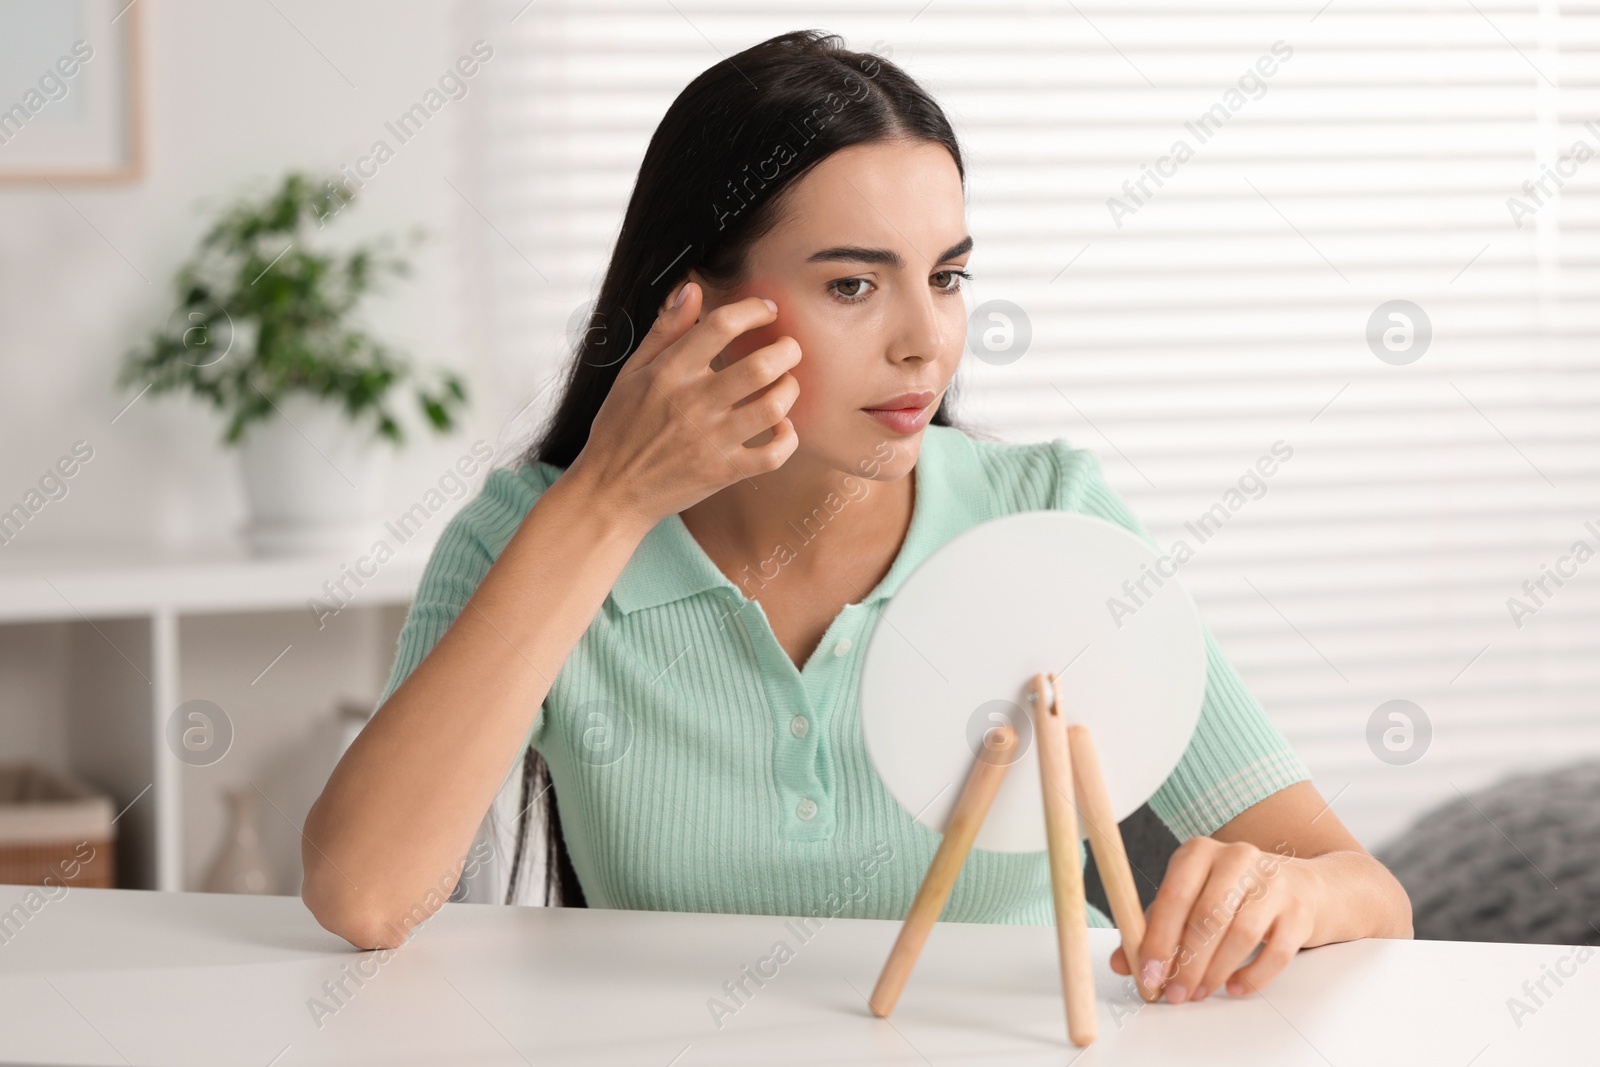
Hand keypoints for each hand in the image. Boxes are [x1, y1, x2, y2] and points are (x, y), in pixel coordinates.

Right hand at [566, 280, 801, 526]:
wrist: (610, 492)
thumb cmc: (620, 427)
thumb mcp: (631, 372)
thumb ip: (665, 330)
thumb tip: (691, 289)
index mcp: (668, 373)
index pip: (720, 326)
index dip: (752, 310)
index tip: (766, 310)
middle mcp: (692, 404)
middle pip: (759, 366)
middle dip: (786, 350)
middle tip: (788, 349)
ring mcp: (710, 441)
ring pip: (772, 408)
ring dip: (789, 390)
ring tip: (786, 383)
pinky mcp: (723, 473)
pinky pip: (773, 455)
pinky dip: (787, 439)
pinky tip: (782, 427)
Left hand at [1108, 837, 1317, 1002]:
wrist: (1302, 886)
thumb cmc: (1233, 894)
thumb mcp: (1190, 899)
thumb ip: (1155, 928)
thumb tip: (1121, 963)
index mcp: (1200, 852)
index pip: (1174, 895)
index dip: (1158, 939)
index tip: (1148, 974)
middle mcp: (1237, 859)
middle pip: (1207, 917)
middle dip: (1187, 963)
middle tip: (1175, 993)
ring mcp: (1273, 883)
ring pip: (1240, 935)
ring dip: (1215, 972)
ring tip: (1199, 993)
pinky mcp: (1299, 911)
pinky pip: (1276, 953)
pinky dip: (1251, 977)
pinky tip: (1233, 988)